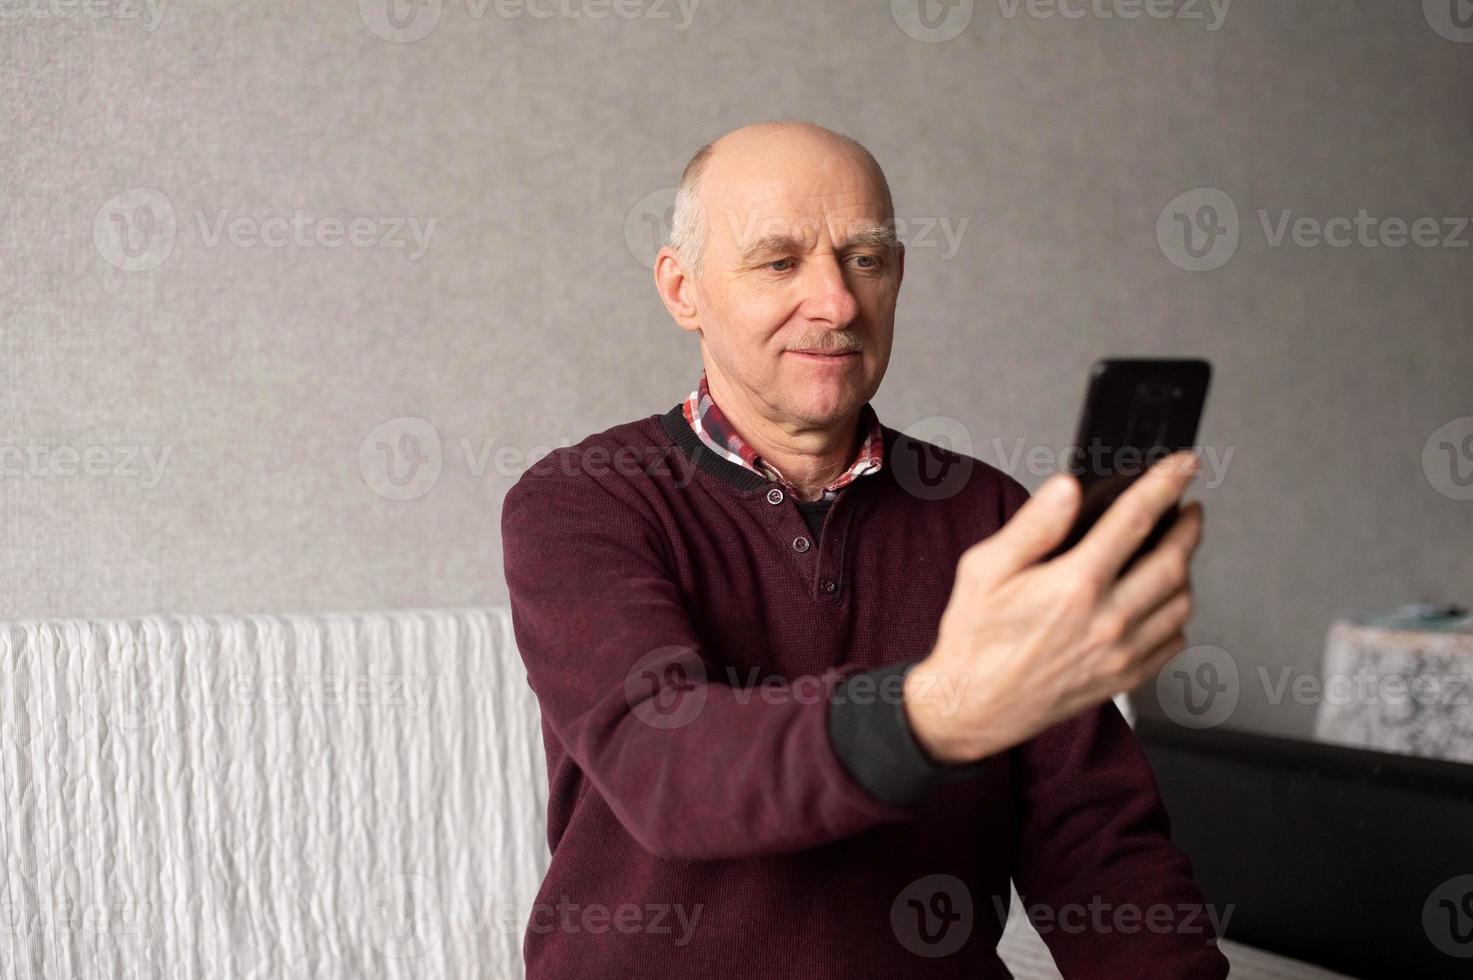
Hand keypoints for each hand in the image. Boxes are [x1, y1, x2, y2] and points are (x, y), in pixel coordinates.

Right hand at [904, 451, 1204, 763]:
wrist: (971, 705)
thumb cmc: (974, 637)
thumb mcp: (985, 569)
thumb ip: (1032, 525)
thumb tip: (1068, 488)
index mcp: (1075, 584)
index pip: (1135, 520)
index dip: (1165, 484)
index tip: (1183, 465)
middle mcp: (1107, 620)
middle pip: (1174, 562)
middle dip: (1188, 527)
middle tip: (1189, 510)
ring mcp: (1121, 653)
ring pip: (1180, 603)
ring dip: (1185, 571)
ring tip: (1175, 552)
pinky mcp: (1124, 679)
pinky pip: (1172, 641)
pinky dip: (1175, 615)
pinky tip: (1159, 602)